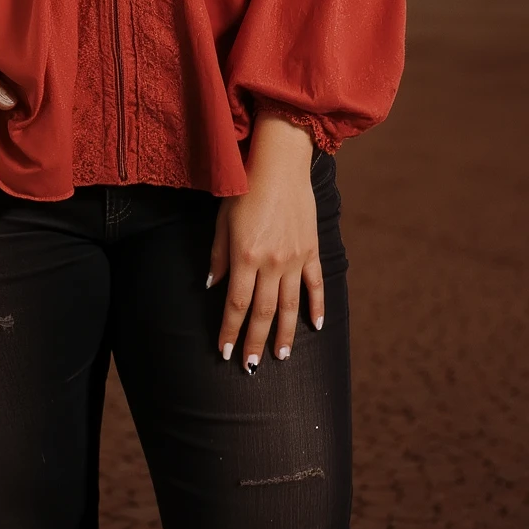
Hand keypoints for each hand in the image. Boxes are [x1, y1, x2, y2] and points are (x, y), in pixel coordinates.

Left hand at [208, 113, 322, 370]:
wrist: (280, 162)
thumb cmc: (245, 187)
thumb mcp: (222, 220)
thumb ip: (218, 256)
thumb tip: (212, 286)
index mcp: (245, 256)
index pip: (236, 305)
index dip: (230, 331)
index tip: (226, 352)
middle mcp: (271, 262)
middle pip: (262, 312)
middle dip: (254, 341)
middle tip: (250, 367)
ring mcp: (295, 258)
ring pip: (290, 306)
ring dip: (285, 334)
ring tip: (281, 356)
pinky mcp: (311, 249)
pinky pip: (315, 284)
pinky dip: (316, 306)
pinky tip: (316, 326)